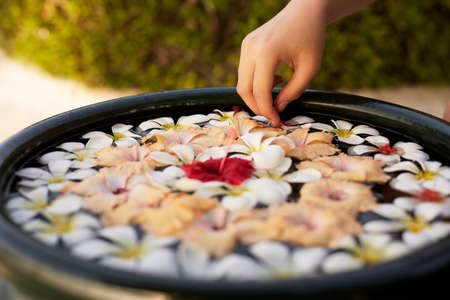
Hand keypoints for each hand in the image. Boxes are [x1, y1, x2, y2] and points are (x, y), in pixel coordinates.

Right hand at [237, 0, 326, 125]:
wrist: (305, 10)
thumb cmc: (311, 37)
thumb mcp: (310, 68)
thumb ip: (294, 92)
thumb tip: (278, 108)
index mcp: (266, 52)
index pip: (260, 91)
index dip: (267, 110)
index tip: (276, 121)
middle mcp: (251, 48)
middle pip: (244, 89)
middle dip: (257, 106)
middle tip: (273, 114)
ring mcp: (246, 45)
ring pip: (242, 82)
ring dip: (257, 94)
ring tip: (278, 90)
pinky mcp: (246, 45)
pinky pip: (244, 72)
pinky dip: (256, 83)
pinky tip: (274, 78)